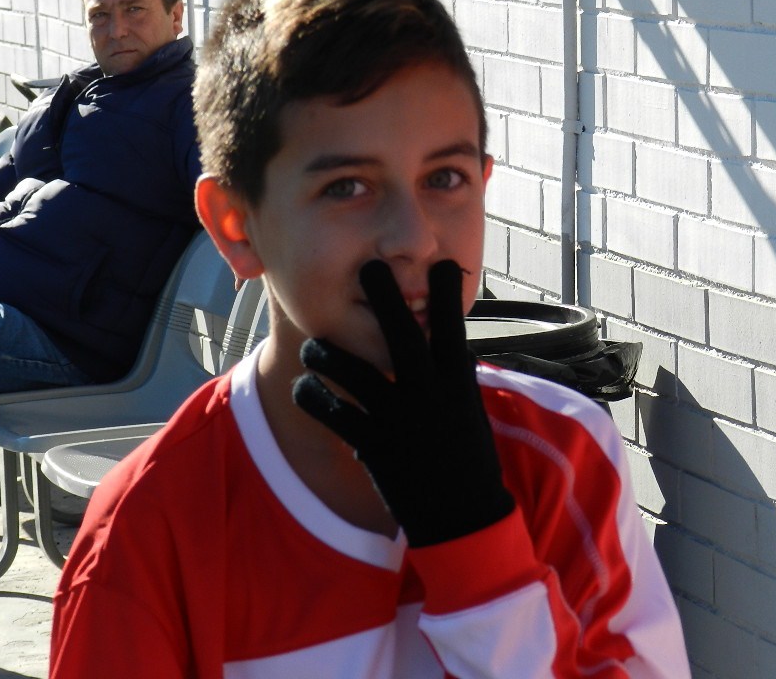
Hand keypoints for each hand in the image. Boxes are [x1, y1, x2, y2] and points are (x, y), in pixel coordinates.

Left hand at [292, 259, 513, 546]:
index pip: (452, 325)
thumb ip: (457, 376)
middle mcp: (428, 393)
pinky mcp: (374, 445)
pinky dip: (314, 398)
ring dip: (327, 352)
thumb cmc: (469, 459)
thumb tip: (455, 345)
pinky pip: (332, 414)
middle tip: (366, 266)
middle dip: (384, 296)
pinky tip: (305, 387)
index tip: (442, 260)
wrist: (463, 516)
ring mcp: (399, 418)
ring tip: (313, 344)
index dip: (447, 291)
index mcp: (456, 381)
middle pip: (401, 334)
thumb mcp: (469, 409)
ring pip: (353, 371)